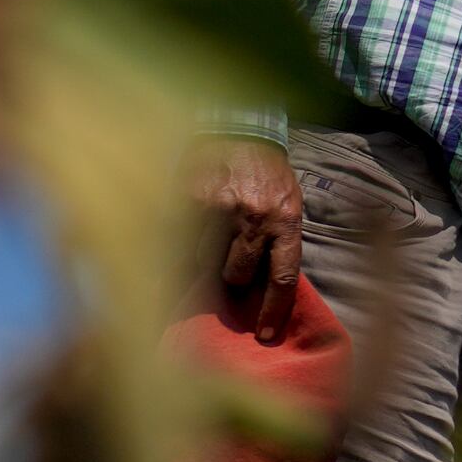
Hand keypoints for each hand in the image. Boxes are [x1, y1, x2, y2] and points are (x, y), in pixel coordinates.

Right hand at [188, 137, 303, 341]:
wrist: (241, 127)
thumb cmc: (268, 172)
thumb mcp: (289, 203)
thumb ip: (281, 240)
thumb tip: (265, 289)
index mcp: (285, 219)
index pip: (282, 277)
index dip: (272, 310)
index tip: (263, 335)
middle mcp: (254, 216)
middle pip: (235, 275)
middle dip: (230, 278)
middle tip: (226, 274)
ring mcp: (219, 207)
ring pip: (203, 261)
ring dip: (201, 262)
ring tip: (201, 250)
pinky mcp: (190, 197)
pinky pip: (180, 239)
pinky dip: (175, 246)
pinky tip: (172, 243)